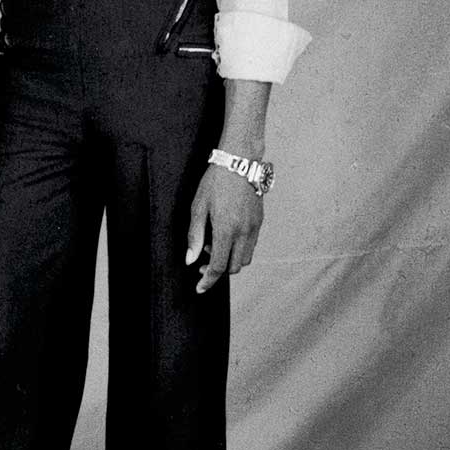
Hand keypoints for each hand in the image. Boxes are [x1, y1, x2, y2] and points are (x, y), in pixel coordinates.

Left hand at [185, 166, 262, 294]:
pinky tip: (226, 235)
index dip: (208, 281)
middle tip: (203, 259)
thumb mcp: (198, 207)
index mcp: (226, 230)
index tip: (200, 288)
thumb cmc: (215, 181)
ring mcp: (254, 227)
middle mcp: (243, 232)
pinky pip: (251, 245)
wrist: (240, 161)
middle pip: (234, 267)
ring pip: (245, 258)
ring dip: (230, 259)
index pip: (218, 266)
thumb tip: (190, 260)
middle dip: (219, 270)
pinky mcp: (260, 221)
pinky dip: (239, 248)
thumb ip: (194, 236)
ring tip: (214, 244)